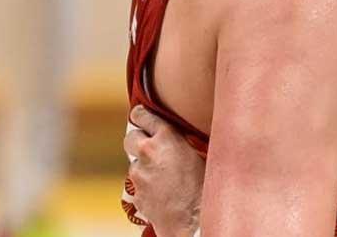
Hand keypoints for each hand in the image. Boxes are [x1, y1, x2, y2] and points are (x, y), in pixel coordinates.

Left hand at [123, 106, 205, 236]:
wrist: (195, 221)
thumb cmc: (206, 187)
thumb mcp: (201, 154)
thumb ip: (183, 141)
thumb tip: (181, 133)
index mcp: (166, 138)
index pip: (142, 116)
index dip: (141, 116)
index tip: (141, 116)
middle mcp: (148, 153)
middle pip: (130, 138)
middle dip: (138, 141)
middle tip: (150, 147)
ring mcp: (139, 175)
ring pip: (135, 164)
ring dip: (144, 167)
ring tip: (164, 176)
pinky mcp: (136, 195)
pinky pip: (137, 185)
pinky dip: (145, 186)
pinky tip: (162, 192)